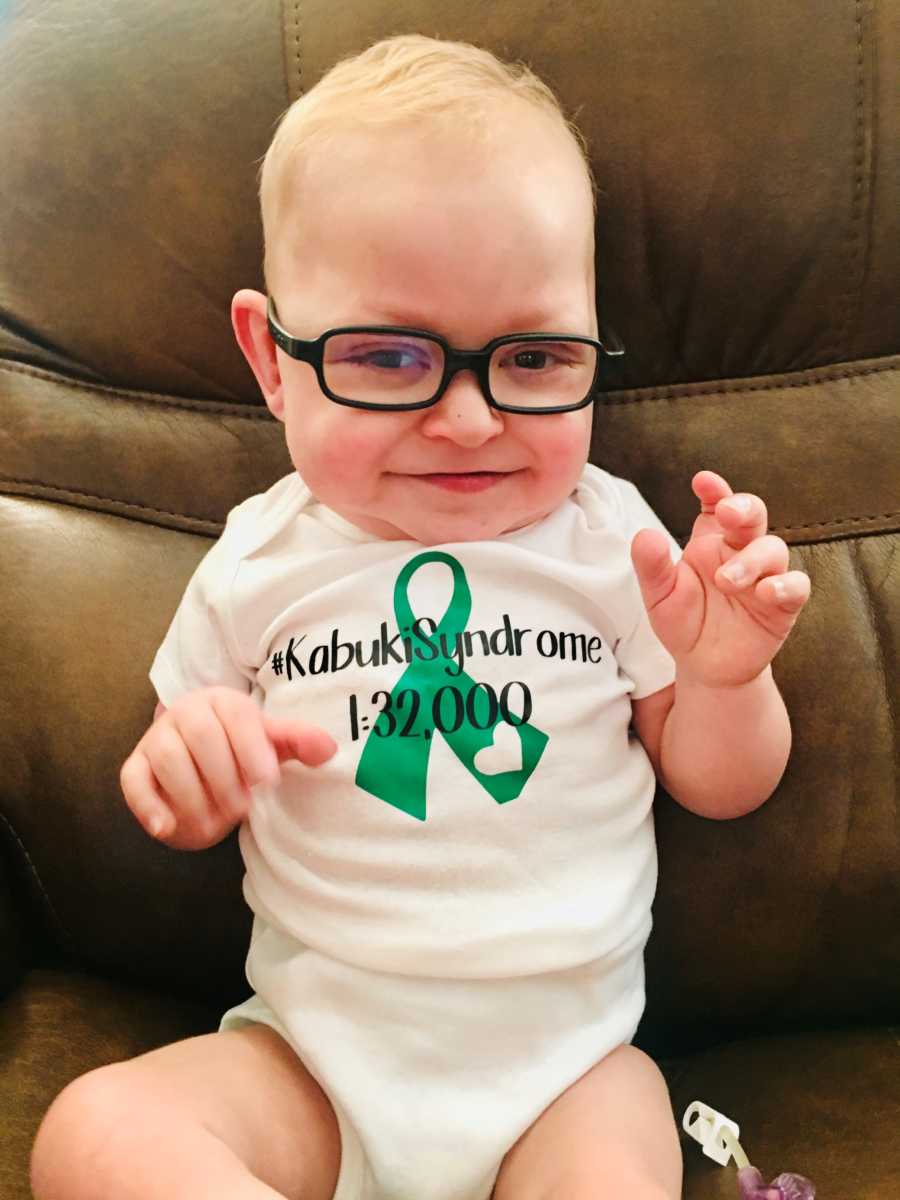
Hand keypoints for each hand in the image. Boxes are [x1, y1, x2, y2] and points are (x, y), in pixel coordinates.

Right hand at [120, 686, 336, 849]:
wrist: (198, 759)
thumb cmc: (241, 750)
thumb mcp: (271, 744)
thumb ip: (299, 742)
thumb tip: (329, 750)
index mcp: (224, 702)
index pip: (238, 718)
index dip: (253, 749)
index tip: (268, 782)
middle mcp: (186, 713)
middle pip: (202, 737)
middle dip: (225, 778)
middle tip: (243, 809)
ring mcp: (157, 739)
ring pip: (170, 760)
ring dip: (194, 798)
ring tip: (215, 825)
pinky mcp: (136, 766)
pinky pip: (134, 781)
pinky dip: (147, 806)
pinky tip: (166, 828)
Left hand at [630, 471, 810, 687]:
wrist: (705, 667)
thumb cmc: (683, 623)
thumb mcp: (660, 596)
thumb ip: (652, 566)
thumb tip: (645, 535)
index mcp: (709, 543)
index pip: (717, 506)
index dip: (715, 490)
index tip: (703, 481)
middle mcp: (739, 552)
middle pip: (753, 515)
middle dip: (744, 507)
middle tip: (728, 512)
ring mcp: (764, 576)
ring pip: (774, 548)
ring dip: (752, 559)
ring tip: (726, 580)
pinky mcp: (782, 605)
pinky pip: (796, 586)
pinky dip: (786, 585)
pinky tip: (766, 592)